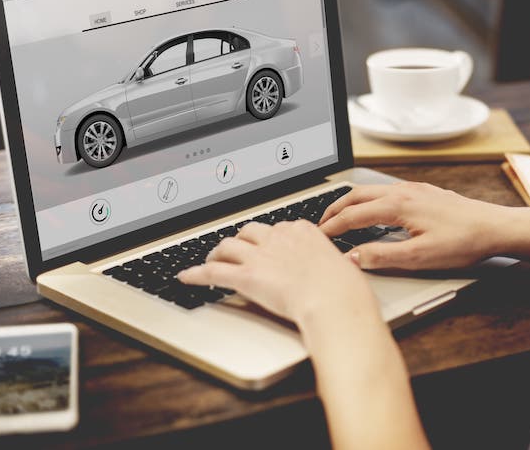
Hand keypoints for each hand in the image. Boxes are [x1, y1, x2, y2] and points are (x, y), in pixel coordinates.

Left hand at [176, 220, 379, 328]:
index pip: (277, 228)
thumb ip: (331, 264)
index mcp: (302, 231)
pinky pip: (213, 272)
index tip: (266, 245)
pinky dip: (196, 274)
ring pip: (228, 246)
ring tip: (212, 260)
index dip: (268, 238)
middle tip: (237, 251)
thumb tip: (339, 270)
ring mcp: (260, 255)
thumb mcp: (343, 267)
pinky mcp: (246, 276)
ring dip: (217, 253)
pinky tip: (186, 277)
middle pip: (249, 231)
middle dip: (241, 240)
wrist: (334, 300)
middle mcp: (278, 237)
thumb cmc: (344, 289)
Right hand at [319, 182, 511, 269]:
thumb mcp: (419, 257)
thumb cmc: (463, 242)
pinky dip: (368, 200)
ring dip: (351, 203)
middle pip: (356, 196)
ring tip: (339, 217)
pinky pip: (385, 191)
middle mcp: (403, 191)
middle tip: (320, 224)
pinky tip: (372, 212)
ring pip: (371, 191)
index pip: (353, 215)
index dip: (332, 228)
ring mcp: (414, 189)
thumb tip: (352, 257)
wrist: (495, 227)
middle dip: (334, 209)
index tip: (318, 237)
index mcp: (398, 205)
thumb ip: (382, 256)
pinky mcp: (423, 192)